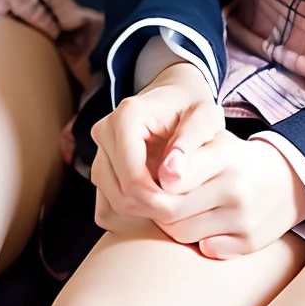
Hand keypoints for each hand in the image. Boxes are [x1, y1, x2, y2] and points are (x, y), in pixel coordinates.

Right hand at [90, 62, 224, 230]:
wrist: (176, 94)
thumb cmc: (193, 104)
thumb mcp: (205, 116)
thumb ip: (191, 142)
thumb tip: (171, 175)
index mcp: (126, 117)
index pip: (133, 178)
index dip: (159, 201)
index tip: (187, 205)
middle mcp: (104, 132)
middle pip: (120, 194)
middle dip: (153, 210)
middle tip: (186, 208)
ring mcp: (99, 150)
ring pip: (114, 201)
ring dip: (145, 211)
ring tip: (177, 202)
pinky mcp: (101, 164)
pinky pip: (112, 201)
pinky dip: (137, 209)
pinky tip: (163, 200)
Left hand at [144, 130, 304, 258]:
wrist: (288, 181)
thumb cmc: (236, 159)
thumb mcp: (214, 142)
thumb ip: (182, 152)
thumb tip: (152, 177)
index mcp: (225, 157)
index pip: (172, 177)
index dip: (154, 181)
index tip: (153, 179)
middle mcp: (236, 189)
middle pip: (170, 210)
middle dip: (157, 206)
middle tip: (157, 199)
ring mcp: (244, 219)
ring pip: (182, 234)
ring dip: (173, 224)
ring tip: (178, 210)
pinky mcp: (250, 243)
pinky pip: (206, 250)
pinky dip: (199, 241)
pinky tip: (203, 224)